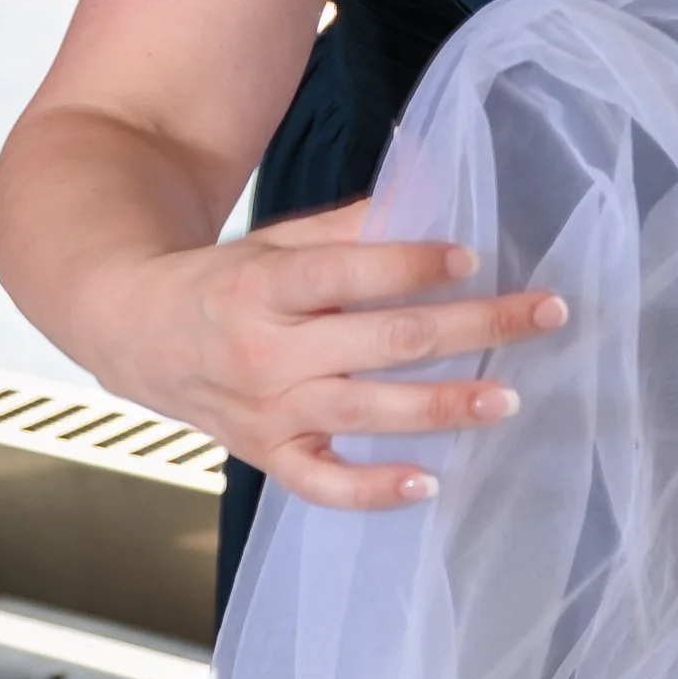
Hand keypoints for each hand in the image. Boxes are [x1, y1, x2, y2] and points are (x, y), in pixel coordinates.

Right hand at [110, 199, 567, 509]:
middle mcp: (268, 352)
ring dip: (446, 405)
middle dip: (474, 326)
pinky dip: (374, 490)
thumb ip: (356, 224)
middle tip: (543, 314)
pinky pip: (323, 484)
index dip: (412, 265)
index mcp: (266, 285)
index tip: (471, 256)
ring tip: (506, 397)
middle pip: (385, 340)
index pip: (349, 273)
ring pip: (369, 411)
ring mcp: (268, 410)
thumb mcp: (277, 241)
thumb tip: (436, 187)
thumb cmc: (225, 281)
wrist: (133, 332)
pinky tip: (429, 483)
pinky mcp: (266, 454)